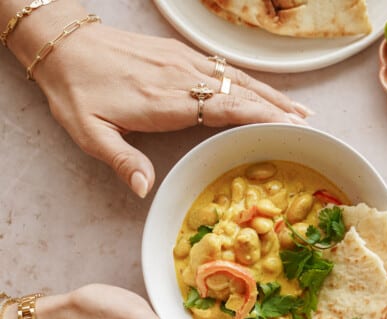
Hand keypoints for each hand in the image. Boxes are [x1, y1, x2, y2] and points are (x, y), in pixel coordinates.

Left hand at [33, 24, 309, 197]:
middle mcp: (183, 76)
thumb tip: (146, 190)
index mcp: (166, 99)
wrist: (63, 45)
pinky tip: (263, 91)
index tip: (289, 127)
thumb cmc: (78, 90)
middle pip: (241, 91)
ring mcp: (184, 61)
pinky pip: (225, 69)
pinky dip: (251, 83)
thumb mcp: (89, 132)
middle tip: (308, 125)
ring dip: (271, 95)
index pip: (225, 107)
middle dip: (277, 108)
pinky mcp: (180, 54)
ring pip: (239, 78)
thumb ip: (120, 159)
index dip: (259, 116)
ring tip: (299, 111)